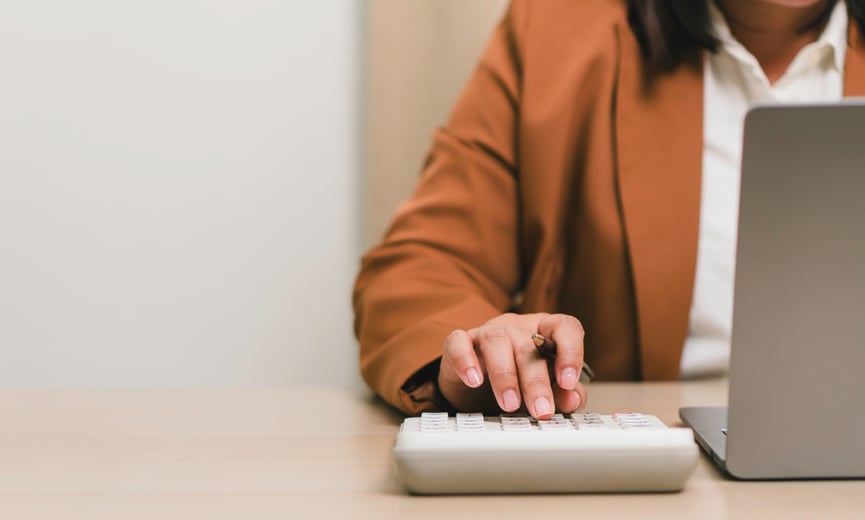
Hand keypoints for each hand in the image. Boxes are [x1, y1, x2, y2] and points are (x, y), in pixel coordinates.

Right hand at [438, 313, 587, 418]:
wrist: (476, 392)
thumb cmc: (518, 385)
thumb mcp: (546, 390)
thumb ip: (564, 392)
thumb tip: (572, 398)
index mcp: (546, 333)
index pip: (564, 327)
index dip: (570, 351)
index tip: (568, 380)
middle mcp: (518, 327)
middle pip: (529, 346)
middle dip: (536, 382)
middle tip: (541, 410)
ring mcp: (488, 331)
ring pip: (496, 341)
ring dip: (505, 376)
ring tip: (510, 404)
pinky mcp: (460, 341)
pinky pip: (459, 343)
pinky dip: (466, 361)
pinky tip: (474, 380)